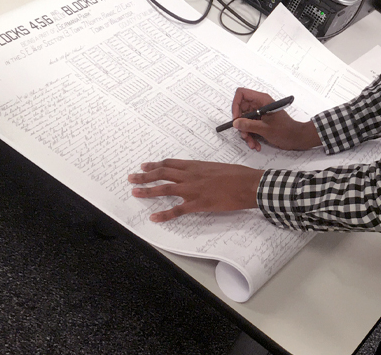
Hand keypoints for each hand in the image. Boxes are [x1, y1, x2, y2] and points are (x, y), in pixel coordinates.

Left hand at [128, 159, 263, 221]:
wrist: (249, 184)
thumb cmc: (238, 174)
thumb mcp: (218, 167)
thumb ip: (204, 170)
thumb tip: (198, 173)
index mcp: (196, 165)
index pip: (170, 164)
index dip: (155, 165)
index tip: (144, 166)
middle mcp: (191, 175)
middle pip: (162, 174)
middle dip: (144, 176)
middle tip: (131, 177)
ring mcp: (193, 190)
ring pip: (164, 189)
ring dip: (147, 191)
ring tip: (134, 192)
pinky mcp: (198, 204)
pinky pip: (177, 210)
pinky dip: (164, 214)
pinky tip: (154, 217)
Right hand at [232, 87, 321, 151]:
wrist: (296, 138)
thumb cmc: (284, 131)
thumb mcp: (265, 129)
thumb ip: (249, 125)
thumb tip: (235, 123)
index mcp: (262, 100)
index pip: (242, 94)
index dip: (235, 104)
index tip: (236, 118)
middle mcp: (259, 104)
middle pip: (241, 110)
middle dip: (241, 124)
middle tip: (244, 135)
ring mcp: (260, 113)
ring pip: (245, 121)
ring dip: (247, 134)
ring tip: (252, 144)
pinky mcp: (261, 122)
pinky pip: (250, 127)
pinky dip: (251, 136)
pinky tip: (256, 145)